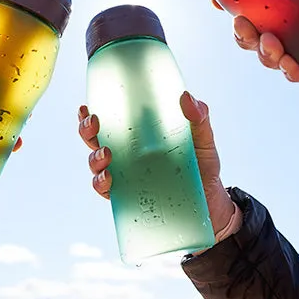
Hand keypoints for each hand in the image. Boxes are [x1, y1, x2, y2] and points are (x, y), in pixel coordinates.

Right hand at [77, 92, 235, 234]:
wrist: (212, 201)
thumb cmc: (203, 166)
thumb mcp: (203, 139)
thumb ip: (199, 117)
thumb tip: (185, 97)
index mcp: (137, 135)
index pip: (109, 121)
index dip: (90, 113)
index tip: (86, 106)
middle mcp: (126, 155)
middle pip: (94, 140)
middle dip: (86, 131)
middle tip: (94, 123)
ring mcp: (126, 176)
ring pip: (96, 165)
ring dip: (94, 158)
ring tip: (106, 154)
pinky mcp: (129, 197)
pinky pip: (106, 191)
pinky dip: (101, 184)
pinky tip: (108, 179)